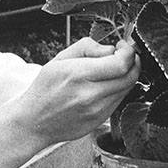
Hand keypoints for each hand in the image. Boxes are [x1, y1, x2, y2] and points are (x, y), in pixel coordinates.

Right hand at [12, 37, 139, 146]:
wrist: (34, 121)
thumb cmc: (46, 87)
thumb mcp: (61, 58)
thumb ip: (88, 46)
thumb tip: (111, 48)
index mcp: (78, 75)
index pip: (120, 64)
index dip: (128, 52)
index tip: (124, 46)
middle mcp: (90, 95)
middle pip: (130, 77)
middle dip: (133, 62)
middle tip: (126, 54)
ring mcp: (97, 111)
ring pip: (127, 89)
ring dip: (127, 75)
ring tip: (115, 68)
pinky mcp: (100, 121)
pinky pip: (119, 100)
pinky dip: (119, 88)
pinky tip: (108, 83)